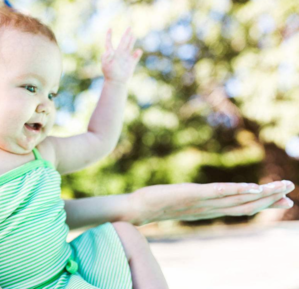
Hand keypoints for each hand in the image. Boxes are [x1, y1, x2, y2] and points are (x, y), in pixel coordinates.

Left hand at [101, 27, 142, 83]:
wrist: (116, 82)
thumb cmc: (109, 73)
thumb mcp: (105, 64)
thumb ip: (106, 56)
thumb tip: (110, 50)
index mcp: (111, 53)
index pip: (109, 43)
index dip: (109, 36)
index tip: (110, 29)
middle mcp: (118, 54)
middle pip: (123, 42)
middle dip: (126, 35)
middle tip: (129, 27)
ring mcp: (125, 58)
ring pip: (129, 47)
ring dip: (131, 41)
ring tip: (133, 35)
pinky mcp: (131, 63)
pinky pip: (135, 56)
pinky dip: (137, 53)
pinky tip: (138, 51)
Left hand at [127, 181, 294, 224]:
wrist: (138, 208)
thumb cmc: (159, 203)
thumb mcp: (184, 201)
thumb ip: (198, 199)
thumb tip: (206, 194)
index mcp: (209, 210)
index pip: (241, 208)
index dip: (264, 205)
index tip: (285, 201)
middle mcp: (209, 209)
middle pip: (245, 206)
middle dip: (269, 199)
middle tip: (291, 193)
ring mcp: (201, 203)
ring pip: (236, 200)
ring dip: (260, 194)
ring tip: (280, 187)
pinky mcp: (191, 194)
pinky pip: (217, 193)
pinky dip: (235, 191)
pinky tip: (250, 186)